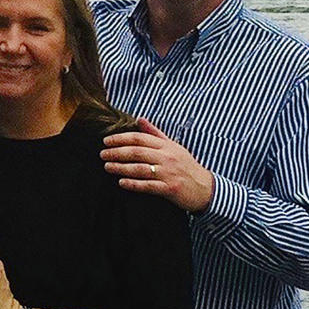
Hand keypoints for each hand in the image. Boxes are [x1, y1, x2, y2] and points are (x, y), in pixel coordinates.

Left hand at [100, 117, 214, 211]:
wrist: (205, 188)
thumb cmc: (187, 166)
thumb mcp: (174, 147)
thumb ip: (155, 134)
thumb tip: (139, 119)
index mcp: (166, 146)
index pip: (140, 138)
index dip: (121, 138)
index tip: (106, 141)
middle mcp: (167, 158)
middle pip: (137, 152)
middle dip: (117, 152)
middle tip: (102, 154)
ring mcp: (168, 173)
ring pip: (140, 169)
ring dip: (121, 167)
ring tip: (107, 167)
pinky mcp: (170, 189)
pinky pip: (148, 186)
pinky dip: (134, 184)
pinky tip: (121, 182)